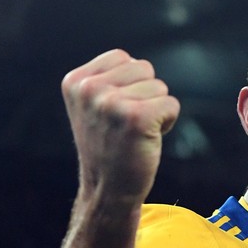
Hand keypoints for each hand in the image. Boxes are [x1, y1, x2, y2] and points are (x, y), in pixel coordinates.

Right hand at [61, 49, 179, 204]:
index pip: (122, 57)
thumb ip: (106, 80)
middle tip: (128, 124)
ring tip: (135, 132)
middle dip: (145, 94)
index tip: (116, 112)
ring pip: (159, 86)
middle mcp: (89, 89)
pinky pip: (172, 104)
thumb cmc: (108, 146)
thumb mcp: (92, 107)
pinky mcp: (136, 118)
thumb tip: (135, 62)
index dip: (130, 83)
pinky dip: (168, 121)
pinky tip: (149, 138)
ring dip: (156, 109)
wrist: (107, 190)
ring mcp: (111, 103)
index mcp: (75, 81)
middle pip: (144, 68)